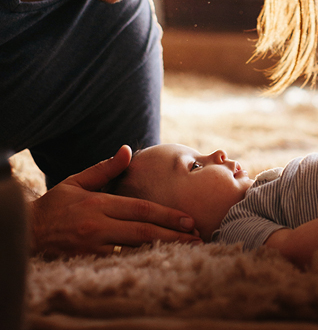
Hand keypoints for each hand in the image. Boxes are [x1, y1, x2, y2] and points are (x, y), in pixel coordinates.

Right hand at [29, 146, 200, 257]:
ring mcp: (93, 246)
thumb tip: (127, 150)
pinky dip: (141, 258)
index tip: (188, 219)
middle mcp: (98, 226)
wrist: (29, 231)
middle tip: (196, 236)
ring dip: (161, 247)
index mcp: (99, 204)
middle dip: (172, 234)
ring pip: (134, 248)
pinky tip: (159, 257)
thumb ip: (105, 168)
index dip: (166, 215)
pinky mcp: (88, 260)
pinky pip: (120, 259)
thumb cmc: (56, 204)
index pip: (140, 209)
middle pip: (143, 231)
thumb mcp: (78, 181)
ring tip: (185, 247)